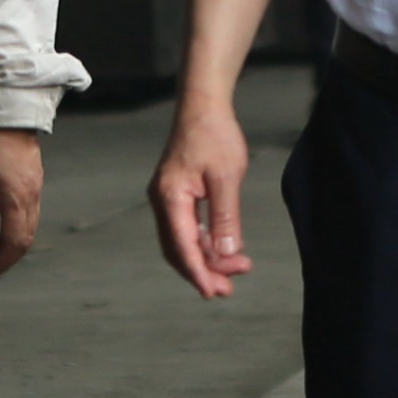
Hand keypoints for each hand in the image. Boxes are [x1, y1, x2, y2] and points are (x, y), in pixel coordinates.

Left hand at [0, 126, 45, 280]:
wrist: (7, 111)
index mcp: (16, 197)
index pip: (14, 241)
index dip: (1, 261)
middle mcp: (31, 196)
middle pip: (26, 238)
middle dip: (7, 257)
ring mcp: (36, 188)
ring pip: (30, 227)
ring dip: (12, 244)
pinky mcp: (35, 181)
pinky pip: (31, 214)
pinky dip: (17, 229)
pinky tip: (1, 228)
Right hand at [148, 94, 255, 299]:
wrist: (203, 105)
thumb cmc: (215, 136)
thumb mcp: (226, 177)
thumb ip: (226, 218)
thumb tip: (227, 254)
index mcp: (170, 198)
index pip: (182, 246)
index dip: (198, 273)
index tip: (214, 292)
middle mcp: (163, 201)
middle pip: (178, 249)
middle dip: (203, 271)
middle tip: (228, 289)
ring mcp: (167, 198)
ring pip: (182, 240)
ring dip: (206, 258)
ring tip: (235, 271)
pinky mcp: (177, 194)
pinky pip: (187, 228)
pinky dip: (205, 242)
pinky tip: (223, 249)